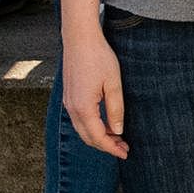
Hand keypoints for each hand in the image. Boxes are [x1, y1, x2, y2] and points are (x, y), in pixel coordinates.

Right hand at [62, 22, 126, 157]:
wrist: (79, 38)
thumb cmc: (98, 57)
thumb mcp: (113, 83)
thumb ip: (116, 109)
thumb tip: (117, 130)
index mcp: (83, 107)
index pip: (97, 137)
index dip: (112, 148)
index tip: (125, 153)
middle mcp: (72, 108)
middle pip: (88, 137)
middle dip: (106, 145)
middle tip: (124, 148)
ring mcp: (68, 102)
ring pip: (83, 129)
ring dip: (99, 136)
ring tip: (118, 138)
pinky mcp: (69, 96)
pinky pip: (80, 119)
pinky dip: (92, 126)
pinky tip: (105, 124)